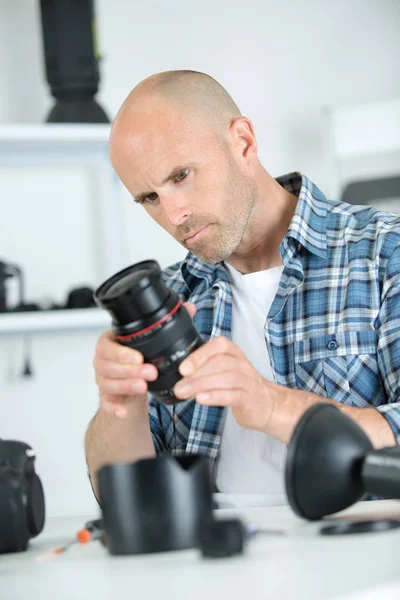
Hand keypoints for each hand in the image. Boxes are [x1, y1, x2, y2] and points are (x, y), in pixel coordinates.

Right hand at [93, 302, 196, 417]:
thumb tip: (189, 308)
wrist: (131, 386)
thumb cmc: (140, 360)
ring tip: (143, 387)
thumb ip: (169, 323)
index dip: (121, 352)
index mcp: (110, 343)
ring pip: (107, 383)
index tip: (139, 357)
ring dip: (125, 386)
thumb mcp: (151, 342)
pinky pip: (106, 403)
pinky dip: (114, 407)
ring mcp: (103, 380)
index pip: (106, 345)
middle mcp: (103, 361)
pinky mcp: (106, 398)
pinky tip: (123, 411)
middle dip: (129, 370)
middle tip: (150, 372)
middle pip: (107, 365)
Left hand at [174, 336, 274, 431]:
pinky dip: (215, 396)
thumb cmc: (239, 385)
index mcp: (234, 353)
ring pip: (226, 378)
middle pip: (220, 362)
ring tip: (184, 393)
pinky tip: (201, 399)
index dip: (200, 355)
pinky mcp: (249, 399)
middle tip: (179, 386)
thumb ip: (204, 367)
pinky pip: (233, 395)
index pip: (219, 345)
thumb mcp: (224, 370)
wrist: (266, 404)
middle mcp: (242, 364)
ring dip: (201, 385)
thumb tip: (178, 372)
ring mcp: (248, 381)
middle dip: (196, 374)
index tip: (182, 369)